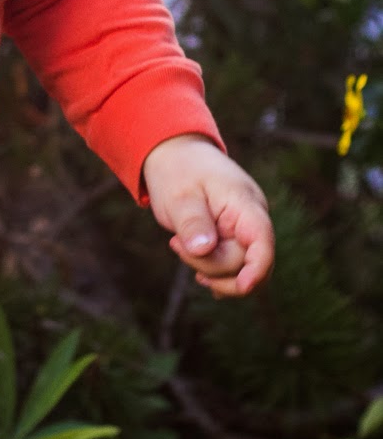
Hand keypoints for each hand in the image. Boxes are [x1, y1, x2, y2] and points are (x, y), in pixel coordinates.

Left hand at [142, 135, 272, 297]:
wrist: (175, 152)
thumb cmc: (179, 169)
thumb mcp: (180, 194)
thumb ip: (193, 222)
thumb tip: (203, 249)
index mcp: (245, 204)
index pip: (263, 242)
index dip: (257, 269)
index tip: (243, 286)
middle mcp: (251, 219)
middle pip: (244, 262)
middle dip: (211, 265)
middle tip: (175, 244)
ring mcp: (243, 229)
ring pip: (238, 267)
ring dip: (209, 269)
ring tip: (179, 246)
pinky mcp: (232, 236)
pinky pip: (233, 265)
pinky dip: (216, 273)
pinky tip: (200, 275)